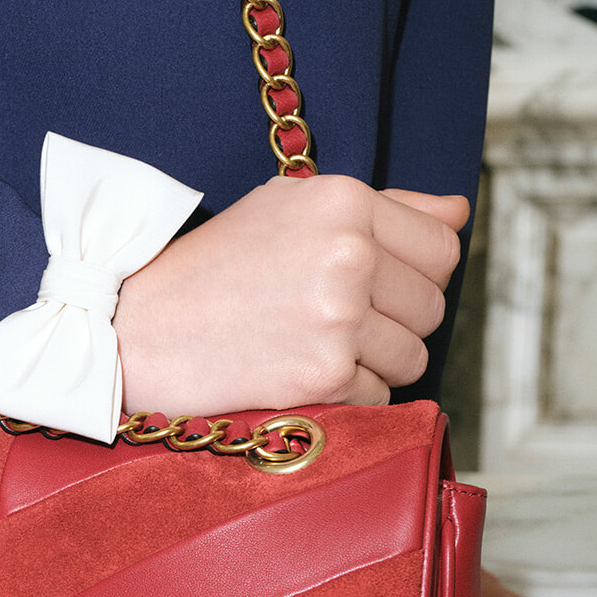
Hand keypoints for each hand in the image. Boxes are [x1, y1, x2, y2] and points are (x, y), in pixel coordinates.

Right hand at [113, 174, 467, 416]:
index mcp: (344, 200)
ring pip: (413, 356)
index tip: (373, 283)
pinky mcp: (326, 374)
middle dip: (395, 320)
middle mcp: (349, 253)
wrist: (137, 328)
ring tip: (315, 346)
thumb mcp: (290, 208)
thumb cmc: (213, 267)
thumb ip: (384, 207)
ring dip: (376, 362)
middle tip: (333, 320)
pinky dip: (349, 395)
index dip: (415, 272)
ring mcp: (339, 317)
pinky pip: (381, 395)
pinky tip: (299, 373)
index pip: (442, 246)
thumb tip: (459, 212)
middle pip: (433, 305)